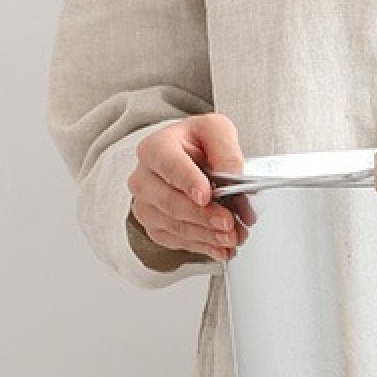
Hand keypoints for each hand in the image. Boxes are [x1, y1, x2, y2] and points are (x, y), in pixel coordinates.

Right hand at [127, 113, 256, 261]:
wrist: (187, 157)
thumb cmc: (196, 143)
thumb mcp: (216, 130)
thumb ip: (225, 149)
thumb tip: (232, 175)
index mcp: (155, 148)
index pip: (170, 166)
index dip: (188, 182)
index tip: (206, 196)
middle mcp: (143, 178)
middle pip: (171, 202)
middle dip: (203, 216)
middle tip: (228, 222)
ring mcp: (146, 204)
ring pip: (174, 226)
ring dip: (207, 235)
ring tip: (232, 237)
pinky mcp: (154, 226)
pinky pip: (176, 241)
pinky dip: (202, 245)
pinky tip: (221, 246)